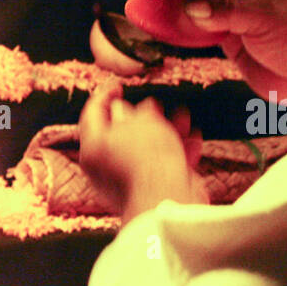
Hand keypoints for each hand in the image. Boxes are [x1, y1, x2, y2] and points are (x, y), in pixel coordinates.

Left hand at [79, 82, 207, 220]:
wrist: (168, 199)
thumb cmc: (148, 159)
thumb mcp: (141, 121)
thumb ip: (136, 111)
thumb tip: (130, 110)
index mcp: (94, 147)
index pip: (93, 114)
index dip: (105, 96)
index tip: (118, 86)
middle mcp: (107, 166)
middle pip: (122, 133)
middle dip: (144, 116)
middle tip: (155, 104)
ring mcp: (130, 180)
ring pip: (148, 148)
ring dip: (167, 131)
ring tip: (182, 116)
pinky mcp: (153, 190)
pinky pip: (164, 166)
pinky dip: (178, 152)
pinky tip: (193, 140)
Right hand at [183, 0, 286, 101]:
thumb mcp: (262, 19)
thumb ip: (226, 11)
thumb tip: (191, 7)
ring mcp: (236, 21)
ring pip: (203, 12)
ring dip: (186, 13)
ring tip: (159, 9)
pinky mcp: (231, 43)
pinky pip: (204, 33)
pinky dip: (190, 32)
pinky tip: (174, 30)